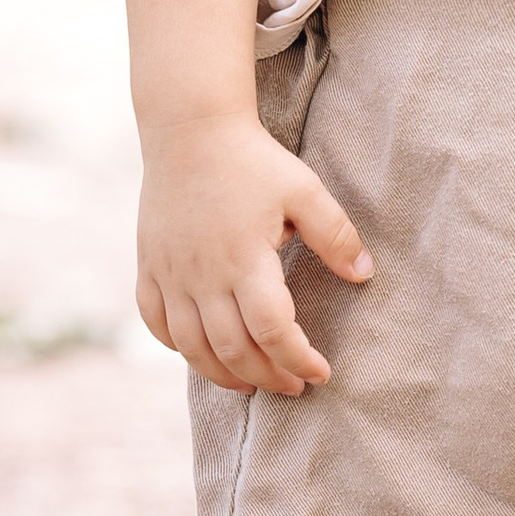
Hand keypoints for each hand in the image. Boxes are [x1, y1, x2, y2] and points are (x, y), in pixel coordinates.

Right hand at [135, 110, 371, 396]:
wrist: (189, 129)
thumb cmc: (252, 160)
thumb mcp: (305, 190)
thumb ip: (336, 235)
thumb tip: (365, 274)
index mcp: (244, 259)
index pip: (273, 331)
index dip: (298, 360)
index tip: (321, 372)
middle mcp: (203, 275)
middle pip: (232, 350)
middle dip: (267, 377)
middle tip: (293, 386)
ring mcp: (171, 273)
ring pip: (191, 347)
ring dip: (223, 375)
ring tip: (252, 385)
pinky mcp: (149, 266)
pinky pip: (156, 322)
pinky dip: (178, 347)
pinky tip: (202, 352)